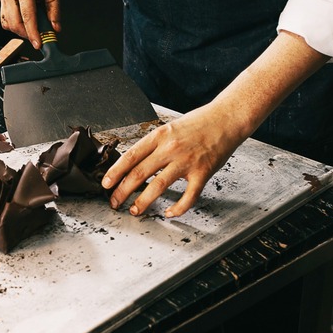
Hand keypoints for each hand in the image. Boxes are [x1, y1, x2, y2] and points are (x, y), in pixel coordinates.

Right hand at [0, 0, 62, 48]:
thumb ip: (55, 11)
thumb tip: (55, 28)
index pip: (28, 18)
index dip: (34, 34)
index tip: (39, 45)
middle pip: (14, 23)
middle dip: (27, 34)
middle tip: (41, 37)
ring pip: (7, 22)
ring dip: (20, 30)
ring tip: (35, 28)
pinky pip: (4, 16)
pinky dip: (13, 23)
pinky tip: (26, 21)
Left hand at [102, 103, 245, 217]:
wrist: (226, 119)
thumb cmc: (198, 123)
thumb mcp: (170, 128)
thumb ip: (154, 144)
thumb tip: (135, 162)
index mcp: (159, 136)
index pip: (130, 156)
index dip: (115, 172)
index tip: (106, 184)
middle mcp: (170, 148)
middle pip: (139, 173)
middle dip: (123, 191)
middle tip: (114, 202)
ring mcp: (186, 161)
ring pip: (158, 186)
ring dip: (143, 201)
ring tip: (134, 210)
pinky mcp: (202, 172)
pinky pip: (188, 196)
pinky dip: (178, 208)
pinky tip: (170, 213)